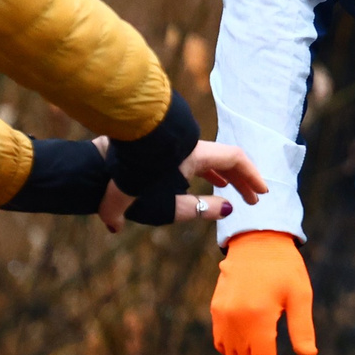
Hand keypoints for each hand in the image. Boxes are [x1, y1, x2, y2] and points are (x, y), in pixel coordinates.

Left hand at [93, 137, 268, 232]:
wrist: (91, 163)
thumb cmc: (129, 184)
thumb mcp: (166, 206)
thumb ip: (198, 210)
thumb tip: (228, 209)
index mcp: (193, 154)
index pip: (235, 158)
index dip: (252, 175)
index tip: (263, 193)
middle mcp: (184, 144)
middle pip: (222, 157)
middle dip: (239, 179)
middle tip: (250, 198)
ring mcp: (168, 145)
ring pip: (201, 157)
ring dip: (216, 174)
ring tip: (225, 190)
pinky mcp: (152, 149)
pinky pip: (184, 157)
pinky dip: (195, 170)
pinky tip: (190, 182)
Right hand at [210, 231, 317, 354]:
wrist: (257, 239)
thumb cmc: (283, 266)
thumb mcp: (300, 294)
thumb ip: (302, 328)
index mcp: (257, 315)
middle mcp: (234, 318)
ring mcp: (222, 315)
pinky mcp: (216, 309)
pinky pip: (220, 342)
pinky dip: (233, 354)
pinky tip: (250, 352)